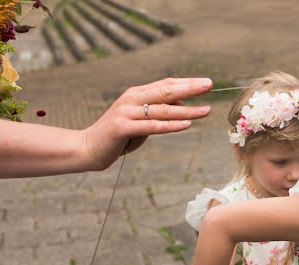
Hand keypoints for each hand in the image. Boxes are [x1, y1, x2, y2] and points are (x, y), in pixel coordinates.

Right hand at [81, 77, 212, 170]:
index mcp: (136, 94)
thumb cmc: (118, 136)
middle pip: (166, 91)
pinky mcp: (123, 127)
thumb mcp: (140, 121)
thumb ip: (157, 114)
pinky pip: (152, 126)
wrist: (89, 148)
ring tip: (206, 110)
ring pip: (163, 110)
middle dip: (190, 88)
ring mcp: (126, 112)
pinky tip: (187, 124)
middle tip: (210, 86)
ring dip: (187, 109)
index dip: (186, 83)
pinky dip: (171, 125)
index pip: (165, 84)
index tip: (206, 83)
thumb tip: (182, 107)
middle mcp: (132, 99)